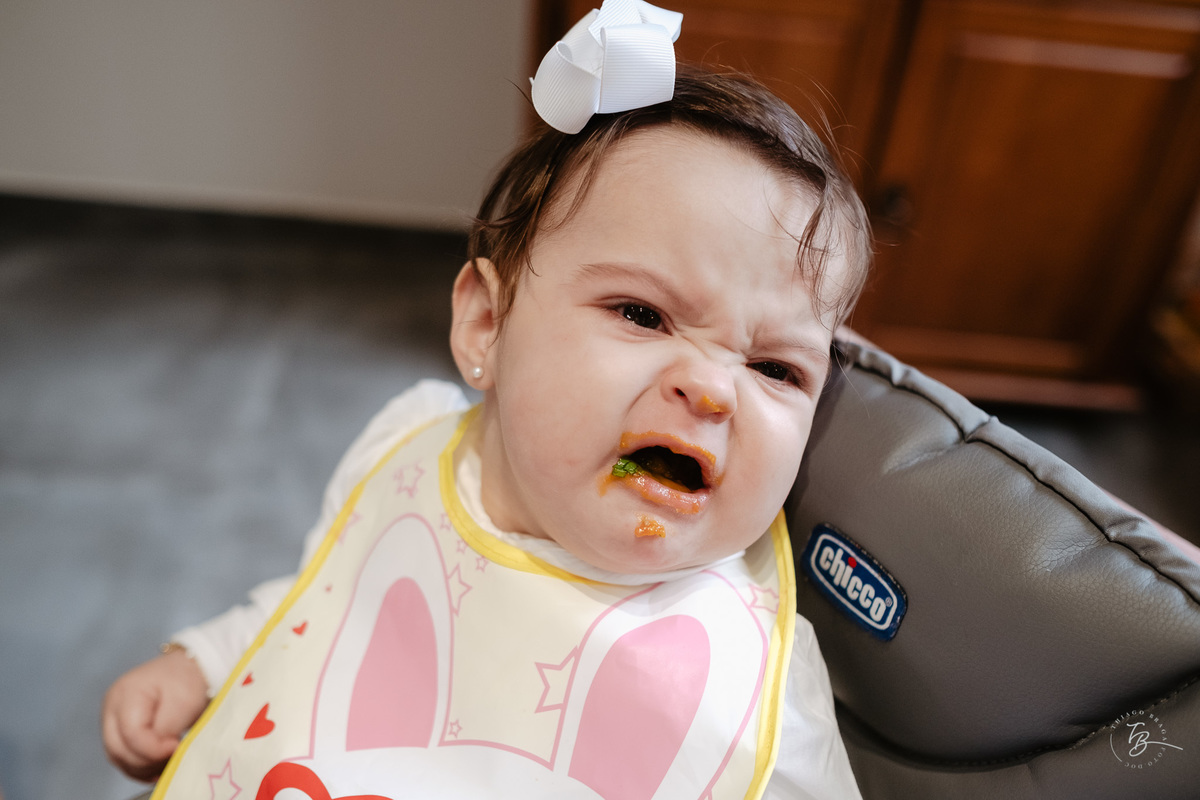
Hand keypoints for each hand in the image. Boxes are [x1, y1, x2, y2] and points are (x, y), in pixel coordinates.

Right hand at [101, 649, 209, 781]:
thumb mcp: (183, 703)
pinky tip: (158, 770)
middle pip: (118, 748)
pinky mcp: (120, 731)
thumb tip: (157, 754)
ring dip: (143, 768)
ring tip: (168, 766)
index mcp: (125, 694)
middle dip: (146, 762)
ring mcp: (112, 719)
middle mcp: (112, 707)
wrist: (191, 670)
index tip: (176, 746)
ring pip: (118, 757)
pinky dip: (141, 767)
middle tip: (172, 760)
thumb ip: (165, 730)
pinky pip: (124, 757)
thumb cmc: (188, 682)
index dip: (153, 748)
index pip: (131, 734)